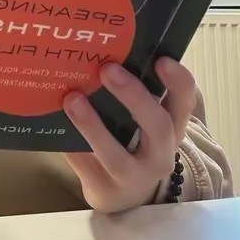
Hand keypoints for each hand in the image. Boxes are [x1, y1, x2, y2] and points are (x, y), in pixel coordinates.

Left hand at [62, 57, 195, 213]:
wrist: (123, 194)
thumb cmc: (131, 139)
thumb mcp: (141, 116)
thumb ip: (134, 88)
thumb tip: (103, 46)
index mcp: (171, 125)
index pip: (184, 102)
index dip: (178, 82)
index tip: (162, 60)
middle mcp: (159, 152)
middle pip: (157, 127)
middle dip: (133, 96)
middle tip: (107, 69)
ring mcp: (134, 175)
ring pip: (116, 155)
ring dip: (93, 125)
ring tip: (72, 98)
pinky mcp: (105, 188)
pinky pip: (85, 165)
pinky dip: (71, 144)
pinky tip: (55, 123)